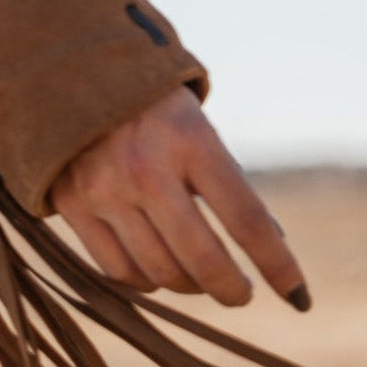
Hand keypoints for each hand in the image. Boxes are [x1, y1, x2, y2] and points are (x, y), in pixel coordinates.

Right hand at [50, 84, 309, 309]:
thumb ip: (226, 180)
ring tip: (198, 277)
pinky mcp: (70, 202)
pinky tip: (157, 270)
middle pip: (204, 261)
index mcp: (189, 137)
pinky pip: (117, 269)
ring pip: (161, 273)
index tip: (298, 296)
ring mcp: (103, 187)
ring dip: (190, 286)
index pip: (248, 221)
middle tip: (241, 292)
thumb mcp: (195, 126)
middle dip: (233, 289)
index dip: (279, 267)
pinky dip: (145, 281)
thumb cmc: (150, 105)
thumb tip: (271, 243)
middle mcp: (145, 165)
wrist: (69, 70)